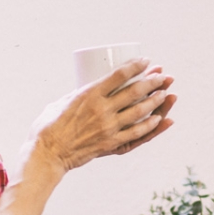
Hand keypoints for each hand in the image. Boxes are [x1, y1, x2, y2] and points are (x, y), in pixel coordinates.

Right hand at [8, 60, 176, 184]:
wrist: (47, 154)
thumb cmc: (49, 126)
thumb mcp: (63, 101)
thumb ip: (80, 94)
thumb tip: (92, 87)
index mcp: (89, 94)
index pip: (120, 75)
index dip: (137, 66)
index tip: (146, 61)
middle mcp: (102, 110)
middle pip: (135, 92)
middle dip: (153, 81)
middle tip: (163, 76)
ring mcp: (108, 128)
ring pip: (141, 112)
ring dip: (157, 102)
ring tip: (166, 94)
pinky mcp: (111, 143)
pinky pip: (137, 134)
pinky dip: (152, 126)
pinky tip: (160, 119)